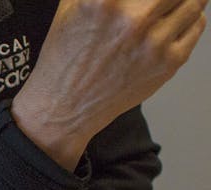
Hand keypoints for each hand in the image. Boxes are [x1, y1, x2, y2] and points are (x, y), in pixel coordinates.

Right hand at [15, 0, 205, 167]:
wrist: (63, 107)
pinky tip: (175, 20)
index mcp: (104, 0)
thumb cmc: (65, 59)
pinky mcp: (168, 61)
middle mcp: (133, 19)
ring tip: (175, 2)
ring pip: (195, 0)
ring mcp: (154, 41)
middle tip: (160, 1)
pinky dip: (191, 18)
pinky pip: (197, 26)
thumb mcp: (70, 7)